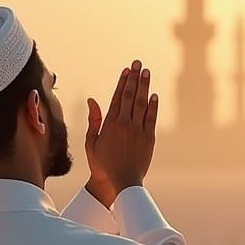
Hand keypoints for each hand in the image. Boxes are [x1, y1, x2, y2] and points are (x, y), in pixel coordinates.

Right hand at [84, 61, 158, 200]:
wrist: (122, 180)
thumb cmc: (103, 164)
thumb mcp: (91, 142)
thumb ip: (93, 120)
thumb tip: (92, 100)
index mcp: (110, 124)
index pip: (117, 97)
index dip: (123, 82)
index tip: (127, 70)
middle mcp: (124, 124)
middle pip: (130, 96)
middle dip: (134, 78)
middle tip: (138, 63)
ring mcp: (138, 130)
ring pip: (142, 103)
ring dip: (144, 86)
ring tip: (146, 72)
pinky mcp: (149, 138)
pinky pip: (151, 118)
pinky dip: (153, 106)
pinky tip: (153, 95)